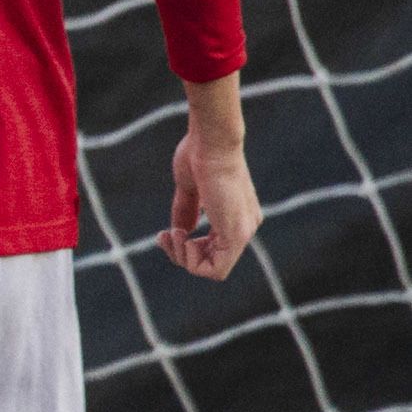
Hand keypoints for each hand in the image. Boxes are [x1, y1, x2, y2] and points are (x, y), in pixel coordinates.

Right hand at [160, 122, 260, 280]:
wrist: (212, 141)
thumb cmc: (199, 154)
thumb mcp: (190, 188)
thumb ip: (187, 211)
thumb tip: (181, 231)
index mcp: (238, 214)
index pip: (214, 249)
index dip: (186, 248)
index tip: (169, 231)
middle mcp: (246, 225)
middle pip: (211, 262)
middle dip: (180, 254)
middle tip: (165, 234)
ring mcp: (243, 230)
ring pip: (212, 269)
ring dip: (182, 257)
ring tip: (171, 234)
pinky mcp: (236, 233)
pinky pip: (215, 269)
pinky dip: (190, 261)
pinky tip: (180, 237)